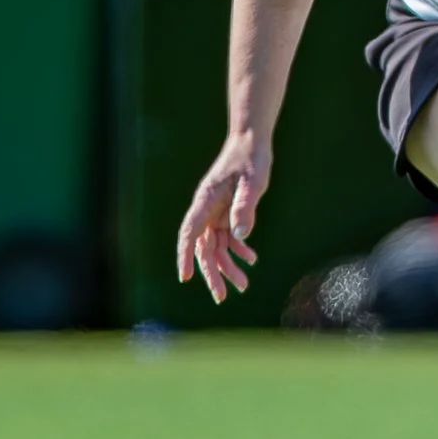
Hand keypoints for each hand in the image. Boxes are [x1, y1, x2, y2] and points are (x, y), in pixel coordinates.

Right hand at [176, 133, 269, 303]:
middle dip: (211, 273)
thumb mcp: (253, 182)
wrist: (252, 141)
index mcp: (205, 201)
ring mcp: (216, 212)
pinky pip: (228, 237)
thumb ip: (245, 206)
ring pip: (216, 246)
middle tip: (222, 297)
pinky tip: (251, 260)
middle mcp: (206, 210)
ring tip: (243, 285)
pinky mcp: (227, 212)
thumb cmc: (251, 158)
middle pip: (203, 247)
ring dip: (228, 266)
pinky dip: (238, 249)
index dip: (185, 256)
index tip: (185, 277)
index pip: (189, 233)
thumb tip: (239, 235)